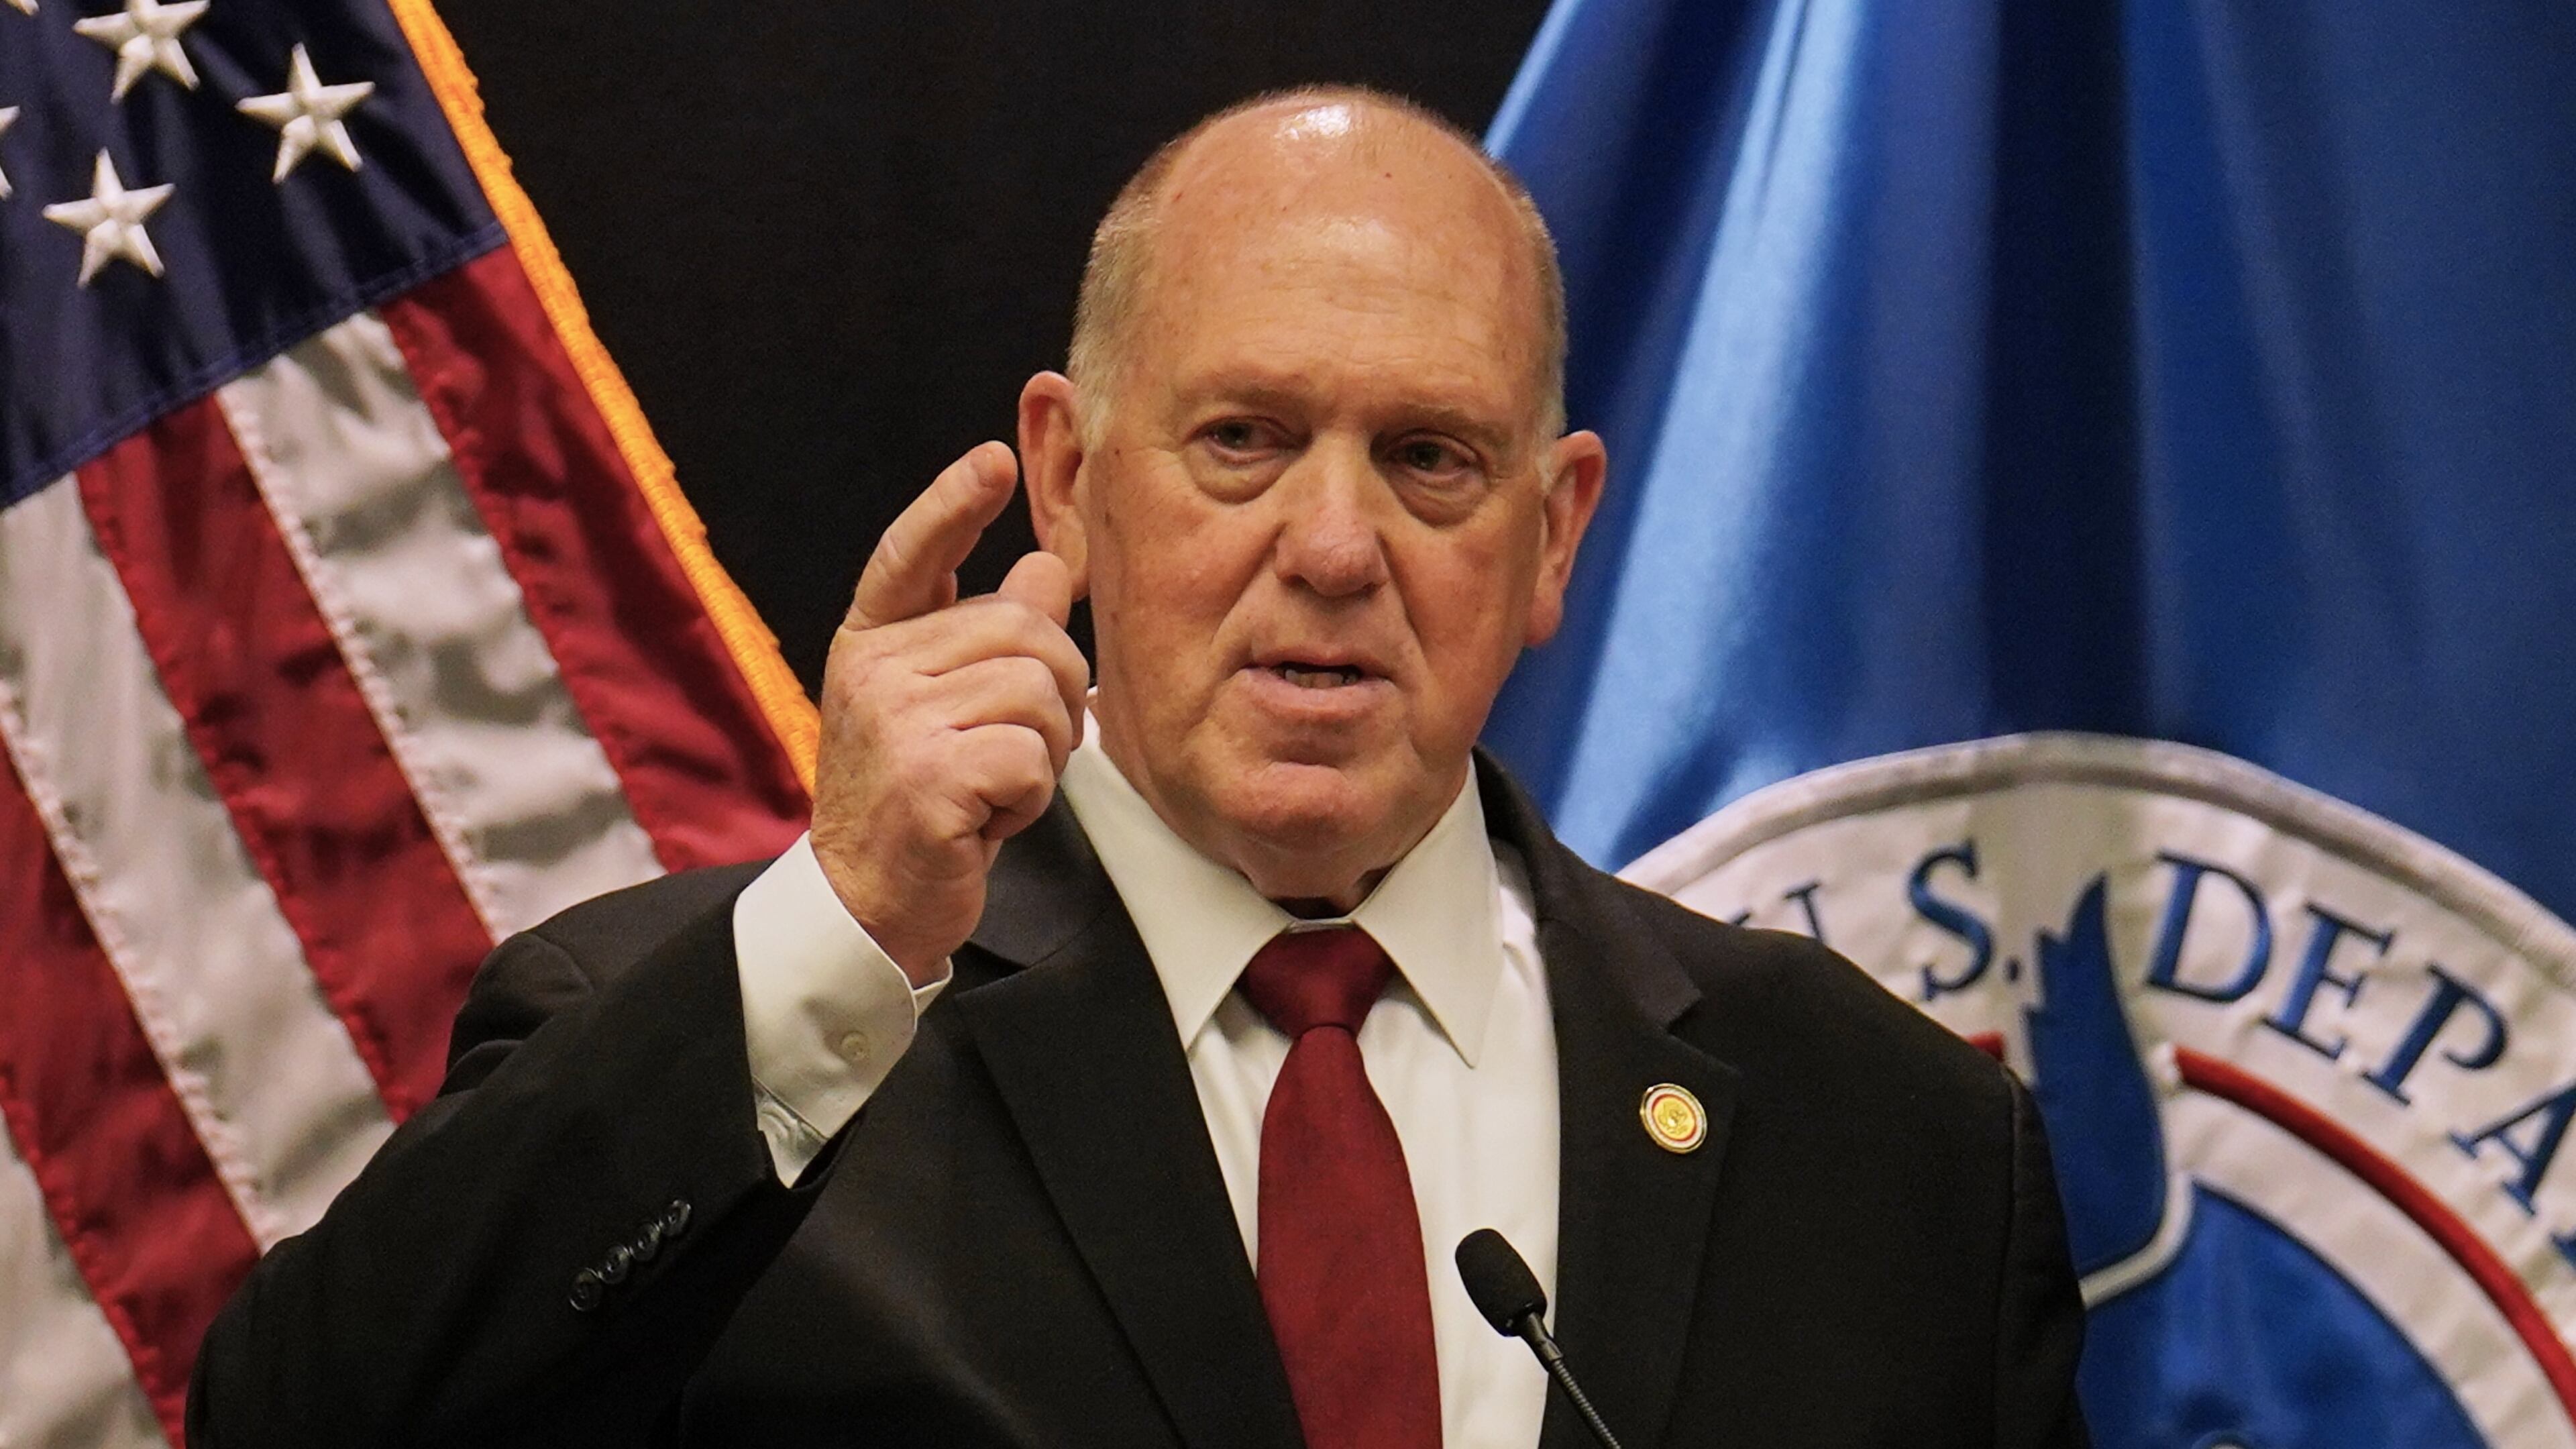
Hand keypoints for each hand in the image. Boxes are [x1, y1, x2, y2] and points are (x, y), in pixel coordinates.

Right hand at [808, 442, 1088, 985]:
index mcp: (871, 643)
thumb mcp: (944, 708)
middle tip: (1015, 752)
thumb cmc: (917, 801)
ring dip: (1045, 750)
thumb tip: (1048, 564)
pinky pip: (1031, 755)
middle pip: (1026, 631)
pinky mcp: (928, 778)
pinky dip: (1031, 795)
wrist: (866, 905)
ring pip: (1039, 691)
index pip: (909, 555)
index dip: (952, 504)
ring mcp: (895, 722)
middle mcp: (874, 671)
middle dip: (1054, 694)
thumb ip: (988, 636)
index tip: (994, 460)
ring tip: (995, 787)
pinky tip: (989, 819)